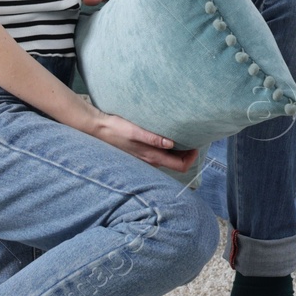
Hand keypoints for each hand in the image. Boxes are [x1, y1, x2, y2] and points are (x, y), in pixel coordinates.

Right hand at [75, 98, 199, 172]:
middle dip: (188, 153)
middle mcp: (151, 161)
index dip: (192, 158)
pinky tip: (170, 136)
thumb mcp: (135, 132)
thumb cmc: (116, 129)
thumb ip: (153, 138)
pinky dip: (170, 147)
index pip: (180, 166)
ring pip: (169, 158)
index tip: (196, 144)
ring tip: (184, 135)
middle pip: (177, 163)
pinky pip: (162, 154)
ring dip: (179, 150)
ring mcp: (146, 158)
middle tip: (194, 137)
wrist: (99, 129)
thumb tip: (171, 144)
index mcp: (152, 157)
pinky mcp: (142, 152)